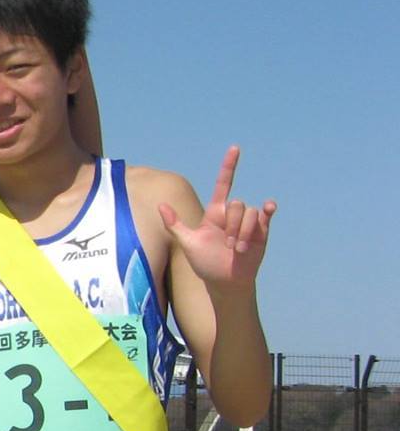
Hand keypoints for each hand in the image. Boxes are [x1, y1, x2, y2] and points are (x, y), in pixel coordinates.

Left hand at [160, 145, 274, 290]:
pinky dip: (268, 210)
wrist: (225, 282)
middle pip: (237, 204)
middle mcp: (232, 215)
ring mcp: (247, 222)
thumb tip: (161, 205)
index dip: (229, 166)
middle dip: (232, 224)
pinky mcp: (261, 231)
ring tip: (237, 249)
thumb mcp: (187, 243)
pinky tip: (268, 208)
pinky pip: (266, 214)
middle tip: (227, 244)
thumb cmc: (204, 263)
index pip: (224, 183)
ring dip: (243, 231)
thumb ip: (175, 224)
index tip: (235, 148)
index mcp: (215, 213)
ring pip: (249, 212)